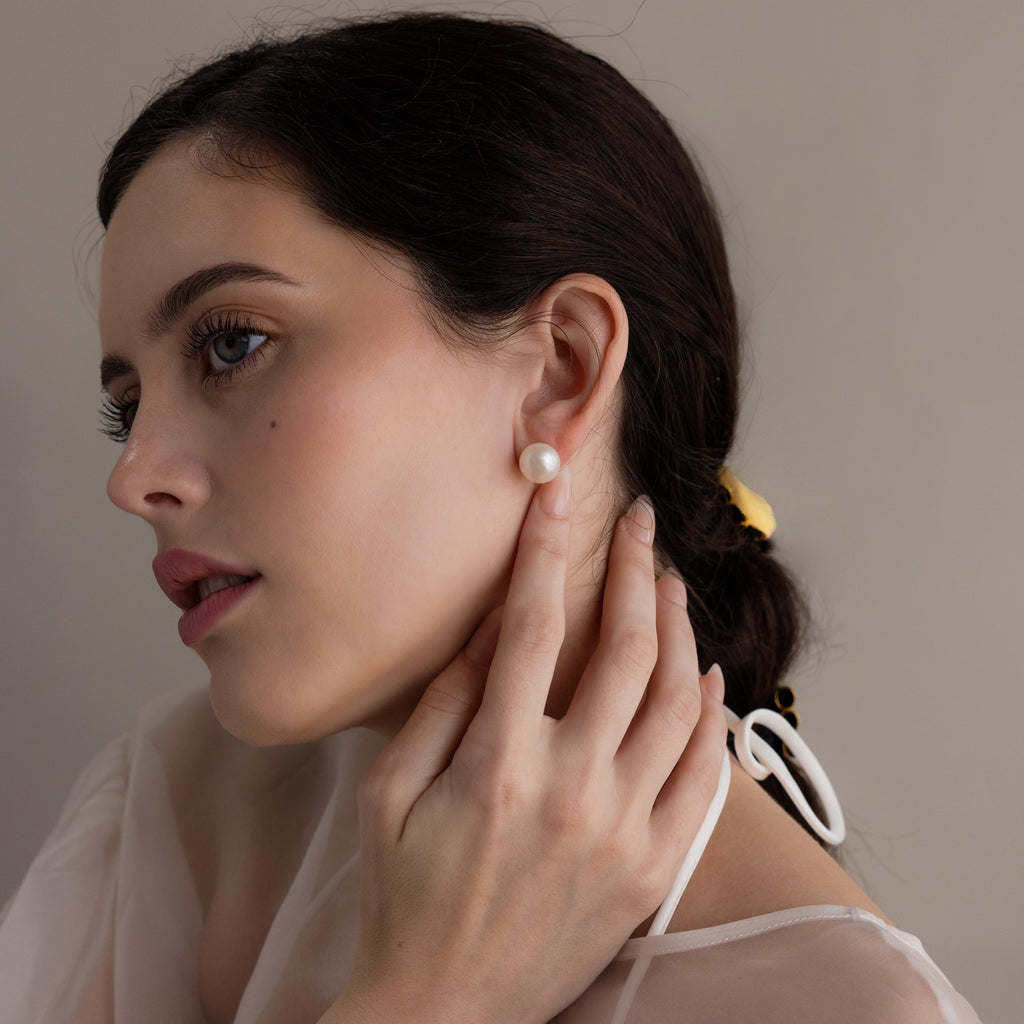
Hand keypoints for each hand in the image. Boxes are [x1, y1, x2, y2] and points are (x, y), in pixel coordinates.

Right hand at [322, 470, 726, 1023]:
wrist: (447, 1011)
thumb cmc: (405, 899)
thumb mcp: (389, 793)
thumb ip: (445, 702)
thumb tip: (497, 625)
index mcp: (497, 766)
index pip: (533, 626)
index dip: (546, 548)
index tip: (556, 494)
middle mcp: (572, 791)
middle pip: (625, 649)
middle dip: (635, 569)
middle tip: (640, 524)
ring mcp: (624, 831)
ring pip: (679, 702)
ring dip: (679, 629)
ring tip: (670, 583)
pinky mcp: (653, 867)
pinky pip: (703, 774)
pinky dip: (712, 715)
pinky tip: (705, 674)